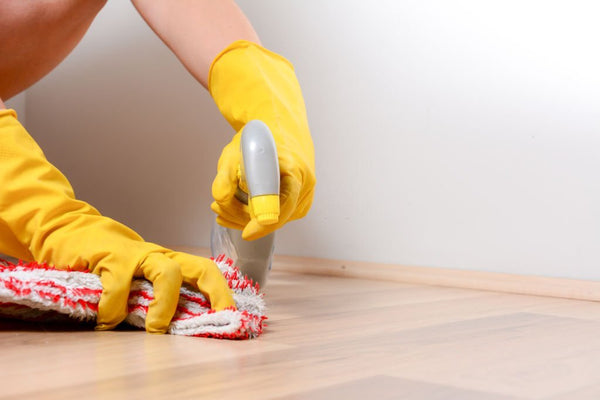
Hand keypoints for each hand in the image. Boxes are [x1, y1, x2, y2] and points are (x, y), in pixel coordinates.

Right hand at [0, 109, 235, 332]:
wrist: (68, 228)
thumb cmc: (104, 259)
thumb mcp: (132, 277)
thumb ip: (149, 295)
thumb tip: (171, 325)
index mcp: (168, 261)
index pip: (205, 272)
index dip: (222, 294)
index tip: (231, 317)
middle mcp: (159, 256)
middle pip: (199, 268)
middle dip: (215, 294)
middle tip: (216, 320)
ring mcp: (136, 255)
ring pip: (168, 273)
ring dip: (166, 305)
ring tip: (156, 330)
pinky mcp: (110, 257)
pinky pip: (119, 285)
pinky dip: (114, 309)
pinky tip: (106, 322)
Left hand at [209, 40, 315, 240]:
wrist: (280, 128)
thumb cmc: (259, 138)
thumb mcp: (234, 153)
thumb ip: (224, 179)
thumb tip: (220, 201)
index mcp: (295, 171)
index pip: (281, 208)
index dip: (261, 223)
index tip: (247, 233)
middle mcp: (306, 187)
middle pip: (274, 217)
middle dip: (243, 217)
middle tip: (217, 208)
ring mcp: (306, 196)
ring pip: (274, 219)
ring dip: (246, 216)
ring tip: (222, 205)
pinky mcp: (300, 203)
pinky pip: (278, 215)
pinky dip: (256, 214)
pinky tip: (237, 207)